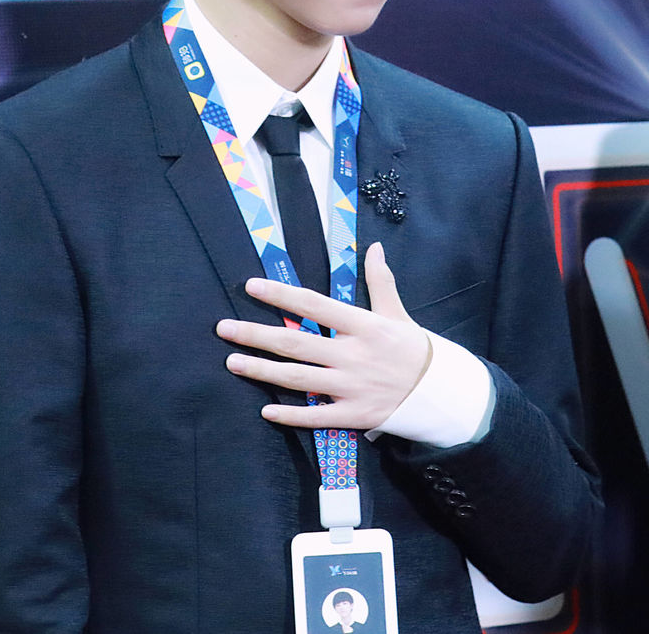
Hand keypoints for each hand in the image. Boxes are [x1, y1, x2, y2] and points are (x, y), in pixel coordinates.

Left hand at [215, 242, 430, 429]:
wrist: (441, 392)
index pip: (314, 305)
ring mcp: (352, 387)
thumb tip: (373, 248)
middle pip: (296, 343)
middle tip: (223, 328)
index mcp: (363, 325)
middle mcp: (353, 355)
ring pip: (299, 379)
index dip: (281, 295)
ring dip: (262, 371)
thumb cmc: (413, 347)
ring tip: (232, 362)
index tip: (251, 287)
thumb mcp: (397, 311)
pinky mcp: (355, 415)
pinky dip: (291, 415)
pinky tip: (266, 410)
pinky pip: (317, 417)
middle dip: (256, 335)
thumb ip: (380, 280)